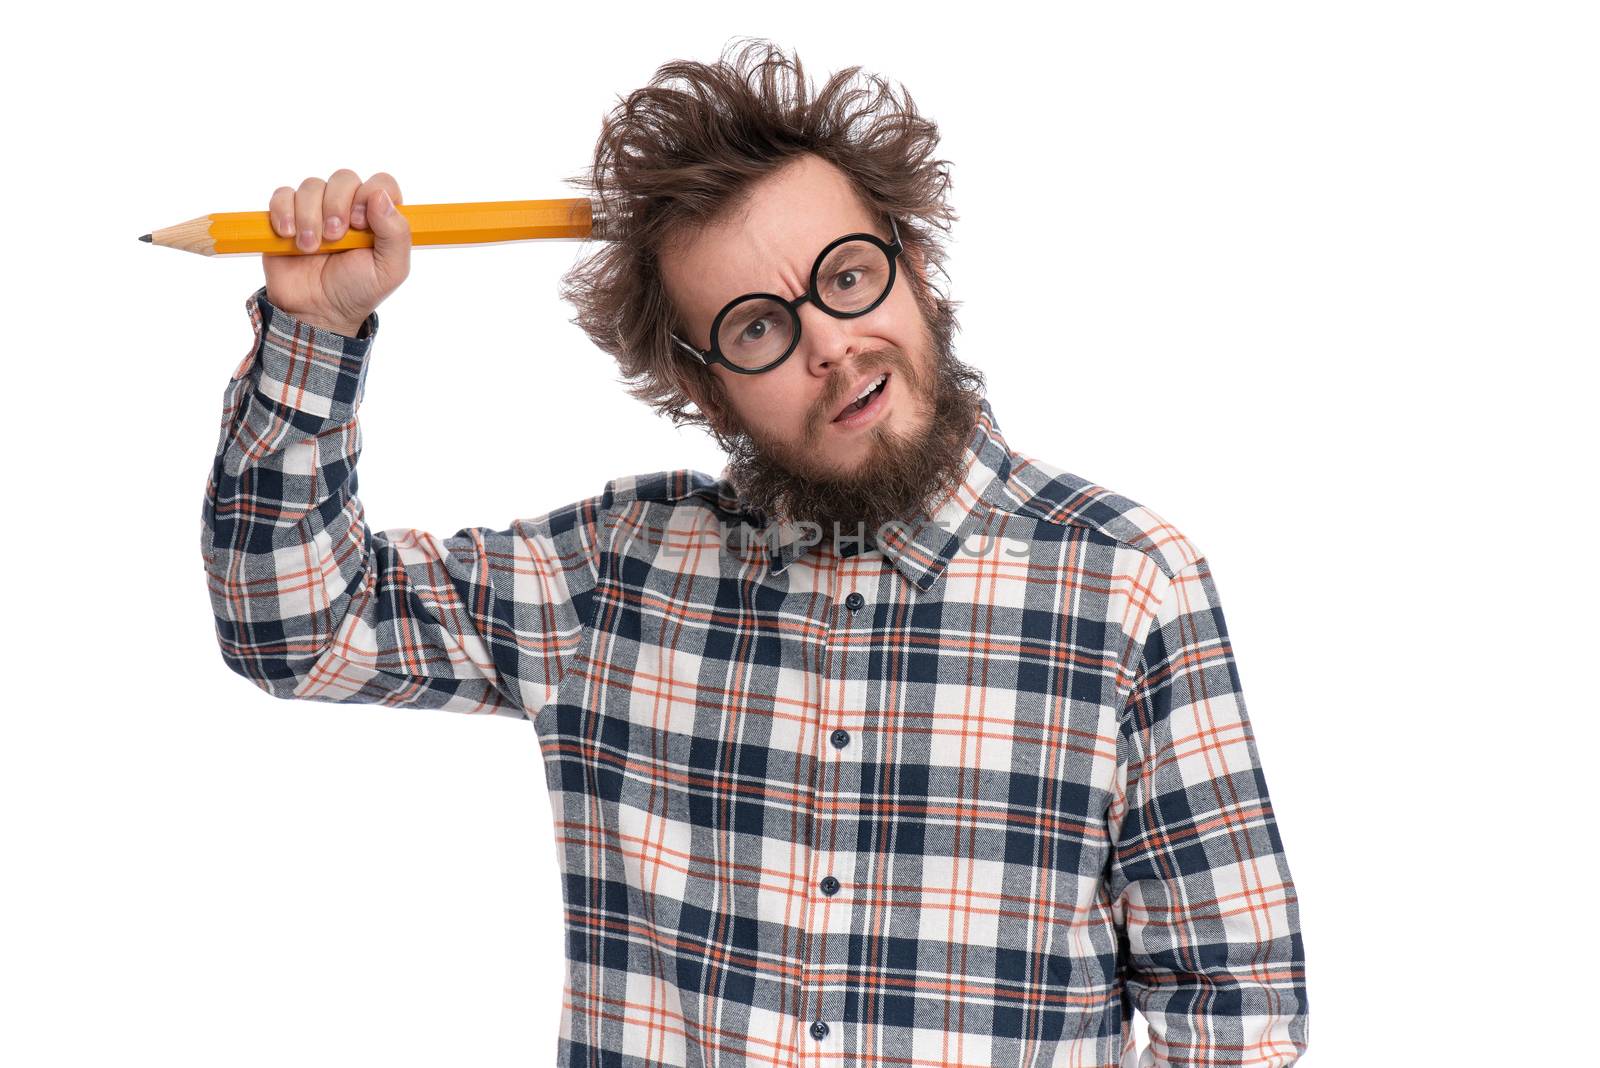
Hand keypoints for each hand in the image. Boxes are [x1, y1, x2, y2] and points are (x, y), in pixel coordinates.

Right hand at [261, 169, 411, 335]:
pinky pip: (283, 195)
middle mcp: (349, 208)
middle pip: (344, 178)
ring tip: (310, 247)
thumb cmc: (357, 290)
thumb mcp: (390, 270)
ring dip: (309, 217)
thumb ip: (397, 234)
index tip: (360, 224)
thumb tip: (381, 196)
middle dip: (337, 206)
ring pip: (312, 186)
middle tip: (335, 237)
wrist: (316, 310)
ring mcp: (317, 209)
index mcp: (378, 217)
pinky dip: (284, 212)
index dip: (370, 195)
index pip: (381, 183)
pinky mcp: (288, 215)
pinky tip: (288, 235)